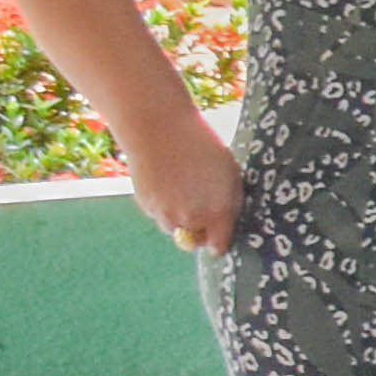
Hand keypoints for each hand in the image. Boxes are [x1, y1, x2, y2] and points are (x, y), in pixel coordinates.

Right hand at [124, 117, 239, 253]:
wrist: (159, 130)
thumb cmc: (201, 147)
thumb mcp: (230, 174)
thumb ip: (228, 203)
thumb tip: (224, 223)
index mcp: (217, 213)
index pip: (218, 245)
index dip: (219, 242)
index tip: (219, 239)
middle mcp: (190, 219)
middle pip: (195, 240)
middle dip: (200, 229)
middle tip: (201, 205)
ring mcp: (164, 214)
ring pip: (174, 228)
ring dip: (179, 218)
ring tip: (181, 189)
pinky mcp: (145, 205)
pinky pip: (157, 214)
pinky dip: (161, 206)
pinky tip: (164, 182)